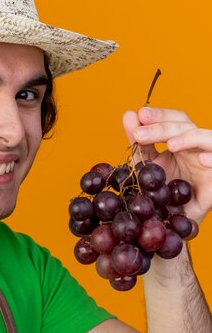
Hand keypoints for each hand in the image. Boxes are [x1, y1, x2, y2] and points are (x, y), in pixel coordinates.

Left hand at [123, 107, 211, 222]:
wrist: (177, 218)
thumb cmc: (167, 189)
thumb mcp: (149, 166)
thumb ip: (139, 144)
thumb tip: (128, 114)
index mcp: (181, 140)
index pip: (174, 119)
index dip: (159, 115)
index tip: (138, 115)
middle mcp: (197, 146)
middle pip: (185, 126)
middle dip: (161, 127)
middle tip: (139, 134)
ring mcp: (210, 158)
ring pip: (206, 138)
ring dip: (189, 138)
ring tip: (171, 145)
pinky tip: (202, 160)